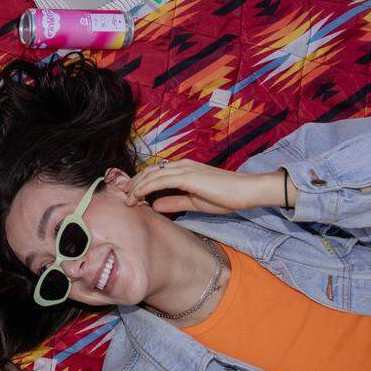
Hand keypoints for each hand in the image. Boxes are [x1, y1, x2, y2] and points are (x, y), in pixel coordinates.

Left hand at [124, 159, 284, 214]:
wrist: (245, 191)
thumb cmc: (225, 196)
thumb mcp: (194, 202)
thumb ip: (174, 202)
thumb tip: (154, 205)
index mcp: (183, 169)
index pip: (155, 174)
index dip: (141, 184)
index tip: (131, 196)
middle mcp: (181, 166)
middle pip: (149, 172)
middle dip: (134, 184)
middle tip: (124, 197)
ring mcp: (183, 169)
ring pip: (151, 175)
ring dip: (136, 187)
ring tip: (127, 199)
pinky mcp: (187, 176)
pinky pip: (160, 180)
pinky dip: (146, 188)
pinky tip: (138, 196)